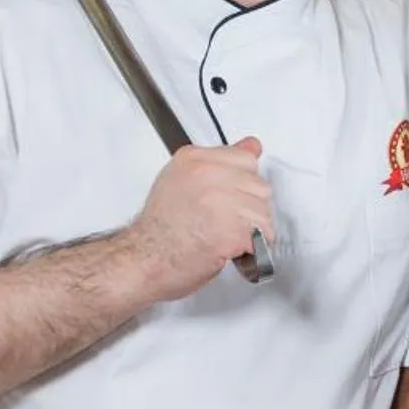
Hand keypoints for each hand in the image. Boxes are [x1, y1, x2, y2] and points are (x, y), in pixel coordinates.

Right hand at [120, 138, 274, 300]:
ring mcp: (222, 201)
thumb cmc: (158, 230)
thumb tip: (251, 147)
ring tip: (226, 237)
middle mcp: (209, 175)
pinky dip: (253, 248)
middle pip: (259, 185)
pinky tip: (231, 249)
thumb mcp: (180, 180)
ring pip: (264, 211)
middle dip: (249, 207)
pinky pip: (263, 235)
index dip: (243, 183)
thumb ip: (217, 164)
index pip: (246, 158)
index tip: (231, 197)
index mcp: (195, 159)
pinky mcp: (233, 230)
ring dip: (252, 230)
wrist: (144, 261)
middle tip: (225, 222)